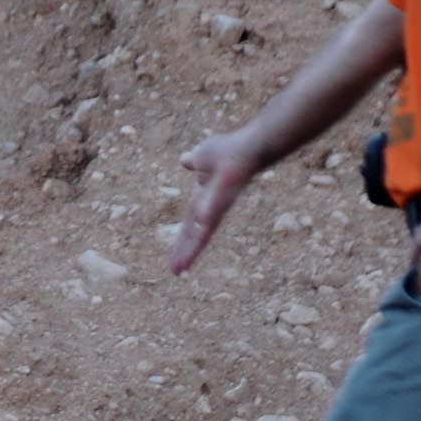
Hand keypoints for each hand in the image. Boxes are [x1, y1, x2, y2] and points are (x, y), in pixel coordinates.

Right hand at [170, 131, 260, 274]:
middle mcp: (211, 208)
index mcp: (203, 199)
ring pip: (203, 232)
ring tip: (181, 267)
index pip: (189, 225)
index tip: (174, 259)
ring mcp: (218, 205)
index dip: (180, 241)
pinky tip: (202, 223)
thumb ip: (193, 162)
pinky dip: (208, 214)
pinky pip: (214, 209)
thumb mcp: (202, 156)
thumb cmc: (229, 151)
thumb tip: (184, 160)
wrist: (246, 148)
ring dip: (192, 250)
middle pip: (194, 234)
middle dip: (184, 252)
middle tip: (175, 272)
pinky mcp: (224, 198)